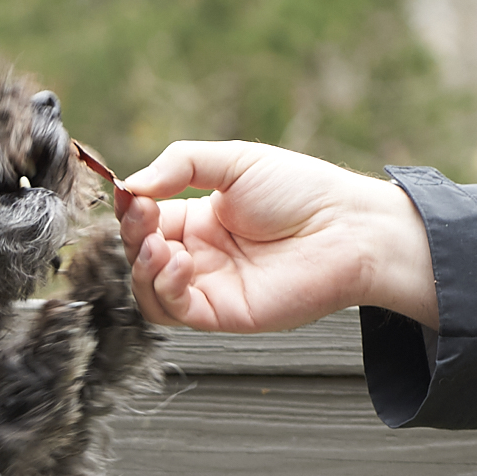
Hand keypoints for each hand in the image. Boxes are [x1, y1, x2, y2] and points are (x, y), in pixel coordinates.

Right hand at [113, 141, 437, 331]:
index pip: (147, 222)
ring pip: (148, 291)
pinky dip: (166, 288)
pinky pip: (174, 310)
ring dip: (142, 268)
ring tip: (157, 246)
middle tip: (143, 216)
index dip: (132, 210)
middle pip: (140, 256)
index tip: (129, 193)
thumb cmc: (303, 192)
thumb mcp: (237, 161)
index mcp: (199, 219)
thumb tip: (132, 184)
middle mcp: (199, 256)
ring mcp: (207, 287)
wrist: (347, 229)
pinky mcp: (218, 314)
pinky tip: (179, 263)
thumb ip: (182, 165)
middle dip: (133, 235)